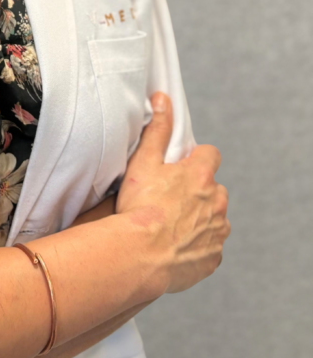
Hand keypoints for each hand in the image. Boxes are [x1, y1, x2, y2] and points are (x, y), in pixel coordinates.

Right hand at [116, 91, 230, 293]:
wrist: (140, 255)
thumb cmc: (139, 208)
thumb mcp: (143, 162)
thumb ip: (157, 129)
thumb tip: (163, 100)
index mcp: (201, 175)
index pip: (210, 155)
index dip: (195, 158)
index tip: (180, 167)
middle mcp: (217, 201)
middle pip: (213, 187)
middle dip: (198, 190)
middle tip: (170, 198)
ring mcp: (218, 231)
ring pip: (215, 217)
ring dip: (200, 217)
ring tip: (170, 223)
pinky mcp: (214, 257)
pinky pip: (210, 245)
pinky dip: (198, 243)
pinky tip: (176, 244)